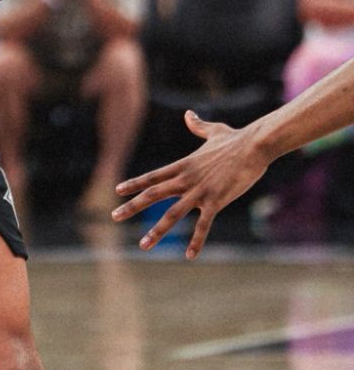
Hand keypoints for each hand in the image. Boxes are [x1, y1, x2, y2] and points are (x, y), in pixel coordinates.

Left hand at [111, 111, 268, 257]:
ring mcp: (200, 191)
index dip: (134, 184)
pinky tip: (189, 255)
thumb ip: (198, 125)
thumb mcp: (213, 130)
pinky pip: (203, 225)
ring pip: (172, 214)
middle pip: (153, 194)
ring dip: (157, 231)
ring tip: (142, 245)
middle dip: (132, 206)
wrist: (254, 145)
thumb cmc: (236, 139)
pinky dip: (196, 241)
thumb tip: (189, 114)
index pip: (152, 176)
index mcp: (183, 166)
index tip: (118, 190)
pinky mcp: (216, 200)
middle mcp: (186, 179)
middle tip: (114, 216)